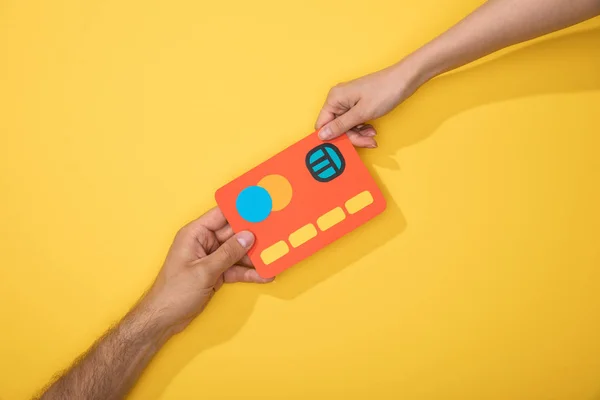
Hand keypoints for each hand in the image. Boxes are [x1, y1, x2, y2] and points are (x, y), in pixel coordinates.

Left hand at [141, 207, 272, 335]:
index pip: (221, 214)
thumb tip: (248, 237)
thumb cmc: (175, 292)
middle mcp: (204, 242)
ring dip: (255, 256)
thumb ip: (228, 253)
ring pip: (238, 252)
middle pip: (234, 234)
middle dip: (253, 234)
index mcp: (195, 234)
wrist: (163, 319)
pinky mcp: (216, 273)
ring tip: (275, 255)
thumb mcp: (204, 272)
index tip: (260, 205)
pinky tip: (264, 274)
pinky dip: (249, 272)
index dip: (240, 208)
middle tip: (275, 231)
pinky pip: (236, 268)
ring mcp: (211, 258)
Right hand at [315, 61, 425, 146]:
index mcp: (334, 98)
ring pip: (346, 126)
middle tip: (367, 141)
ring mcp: (348, 101)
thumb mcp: (361, 113)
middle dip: (351, 137)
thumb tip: (322, 135)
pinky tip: (372, 129)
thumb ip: (340, 126)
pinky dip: (362, 127)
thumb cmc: (384, 91)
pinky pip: (354, 121)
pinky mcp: (357, 103)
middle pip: (336, 127)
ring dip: (358, 134)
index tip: (345, 146)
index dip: (332, 137)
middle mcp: (338, 99)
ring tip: (372, 134)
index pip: (322, 124)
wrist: (404, 79)